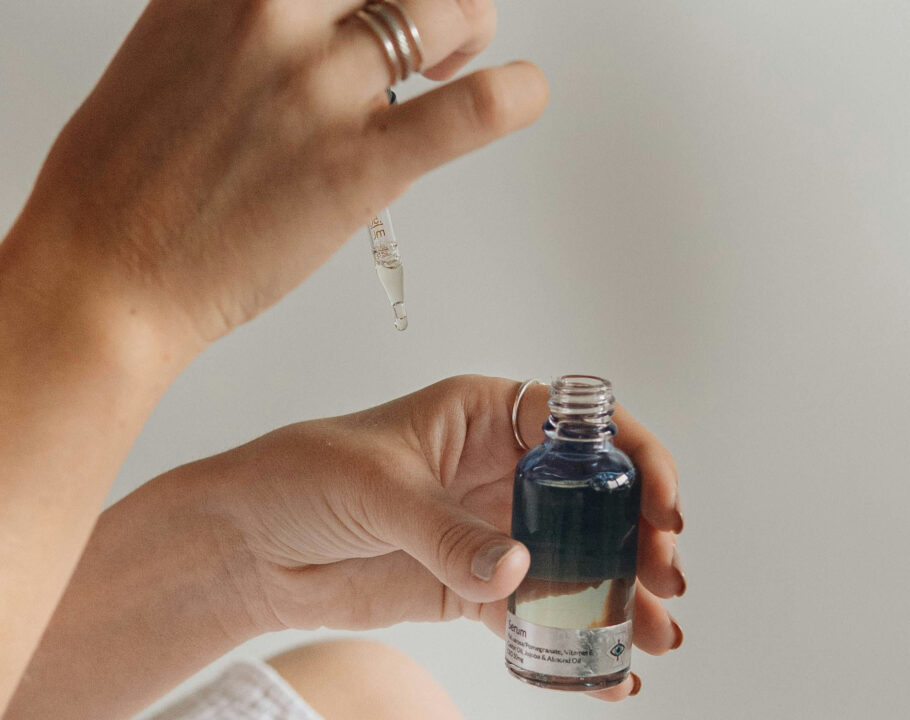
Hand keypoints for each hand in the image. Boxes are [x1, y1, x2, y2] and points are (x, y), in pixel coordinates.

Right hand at [9, 0, 546, 353]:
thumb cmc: (126, 185)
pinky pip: (464, 112)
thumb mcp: (169, 58)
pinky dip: (512, 96)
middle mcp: (270, 17)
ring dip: (470, 31)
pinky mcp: (355, 167)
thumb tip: (308, 28)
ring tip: (455, 67)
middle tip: (441, 29)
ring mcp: (317, 90)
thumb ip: (239, 29)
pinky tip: (525, 93)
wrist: (106, 274)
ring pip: (445, 13)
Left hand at [205, 375, 684, 700]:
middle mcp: (497, 468)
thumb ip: (445, 530)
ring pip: (572, 557)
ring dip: (618, 593)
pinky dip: (569, 638)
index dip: (632, 455)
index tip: (659, 500)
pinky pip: (532, 610)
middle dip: (638, 533)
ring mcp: (487, 528)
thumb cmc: (302, 476)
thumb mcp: (376, 488)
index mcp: (484, 416)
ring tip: (655, 632)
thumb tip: (517, 568)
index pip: (580, 424)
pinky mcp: (469, 583)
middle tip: (666, 576)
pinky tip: (604, 669)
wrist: (249, 543)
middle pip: (591, 496)